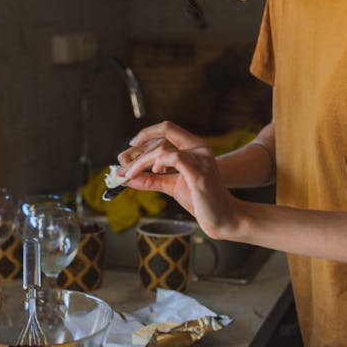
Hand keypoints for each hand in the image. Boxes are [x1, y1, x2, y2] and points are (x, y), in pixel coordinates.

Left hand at [118, 122, 240, 240]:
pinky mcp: (199, 173)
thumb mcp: (171, 186)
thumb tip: (125, 176)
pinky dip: (157, 163)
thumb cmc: (201, 201)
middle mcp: (199, 148)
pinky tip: (154, 171)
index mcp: (194, 147)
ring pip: (163, 148)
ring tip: (131, 174)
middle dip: (139, 149)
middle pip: (164, 132)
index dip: (147, 132)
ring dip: (141, 161)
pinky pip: (174, 158)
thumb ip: (151, 179)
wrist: (223, 218)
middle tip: (124, 167)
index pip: (168, 128)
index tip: (132, 144)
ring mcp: (200, 158)